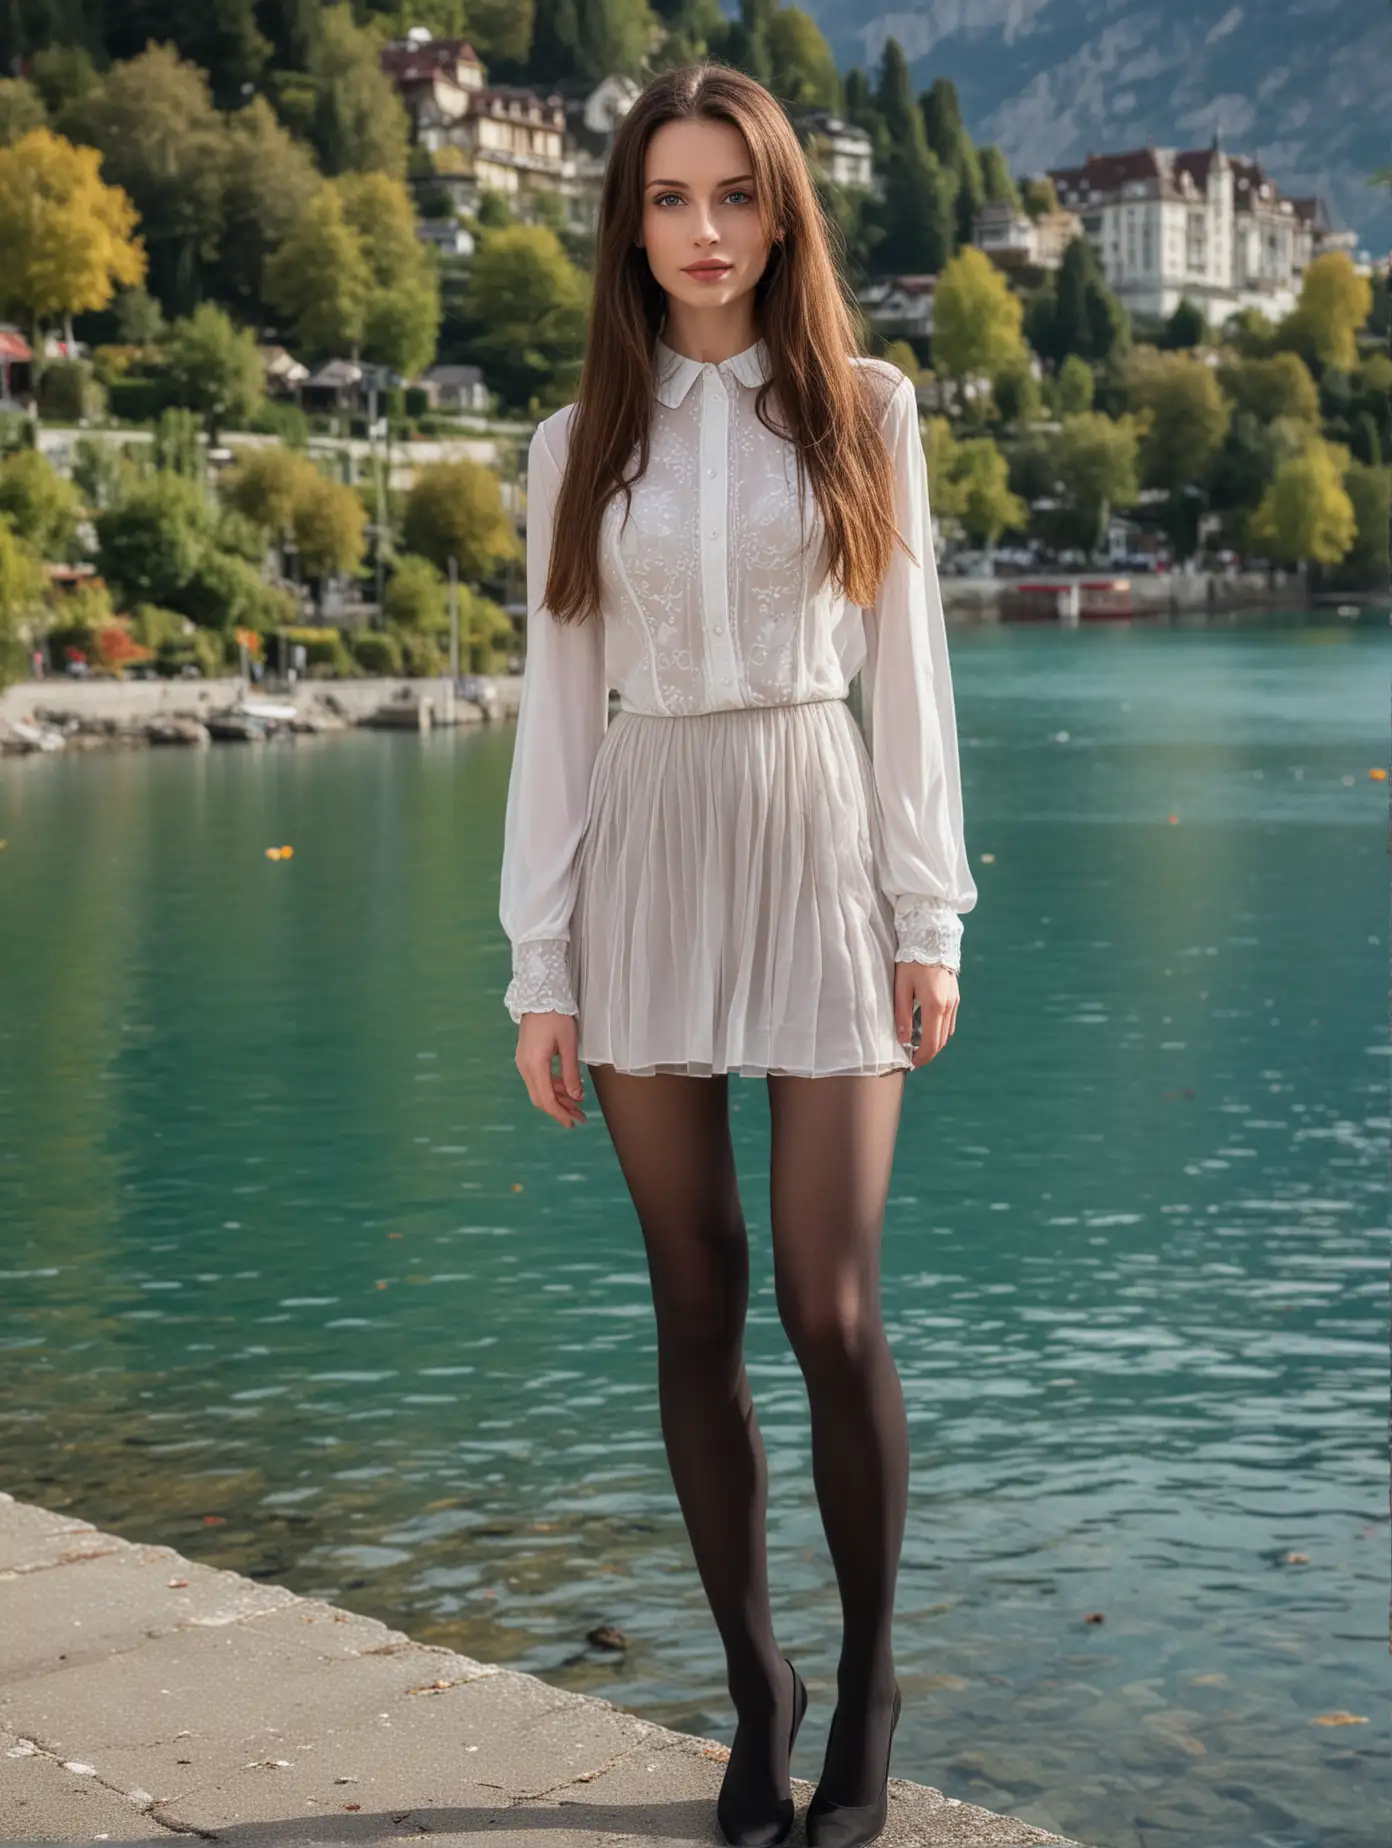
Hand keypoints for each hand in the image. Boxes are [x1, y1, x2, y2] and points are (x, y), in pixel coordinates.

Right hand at [515, 1011, 587, 1127]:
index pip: (546, 1099)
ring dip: (557, 1098)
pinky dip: (551, 1086)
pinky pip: (537, 1079)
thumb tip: (576, 1097)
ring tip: (577, 1103)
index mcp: (535, 1065)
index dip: (560, 1114)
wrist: (539, 995)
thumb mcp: (569, 1045)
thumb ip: (571, 1073)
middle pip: (540, 1098)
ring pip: (539, 1089)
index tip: (573, 1123)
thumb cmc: (556, 1017)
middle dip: (560, 1109)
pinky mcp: (525, 1057)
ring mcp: (523, 1062)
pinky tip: (566, 1087)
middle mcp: (525, 1067)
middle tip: (580, 1116)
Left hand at [894, 962, 958, 1069]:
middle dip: (928, 1052)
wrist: (930, 939)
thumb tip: (904, 1040)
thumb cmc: (911, 962)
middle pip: (941, 1041)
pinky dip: (939, 1029)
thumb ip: (902, 1015)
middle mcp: (948, 1006)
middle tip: (912, 1056)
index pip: (932, 1043)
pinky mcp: (955, 996)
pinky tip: (926, 1025)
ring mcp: (954, 1001)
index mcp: (934, 1006)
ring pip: (947, 1032)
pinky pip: (949, 1021)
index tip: (911, 1062)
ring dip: (934, 1041)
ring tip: (917, 1041)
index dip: (922, 1057)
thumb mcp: (901, 988)